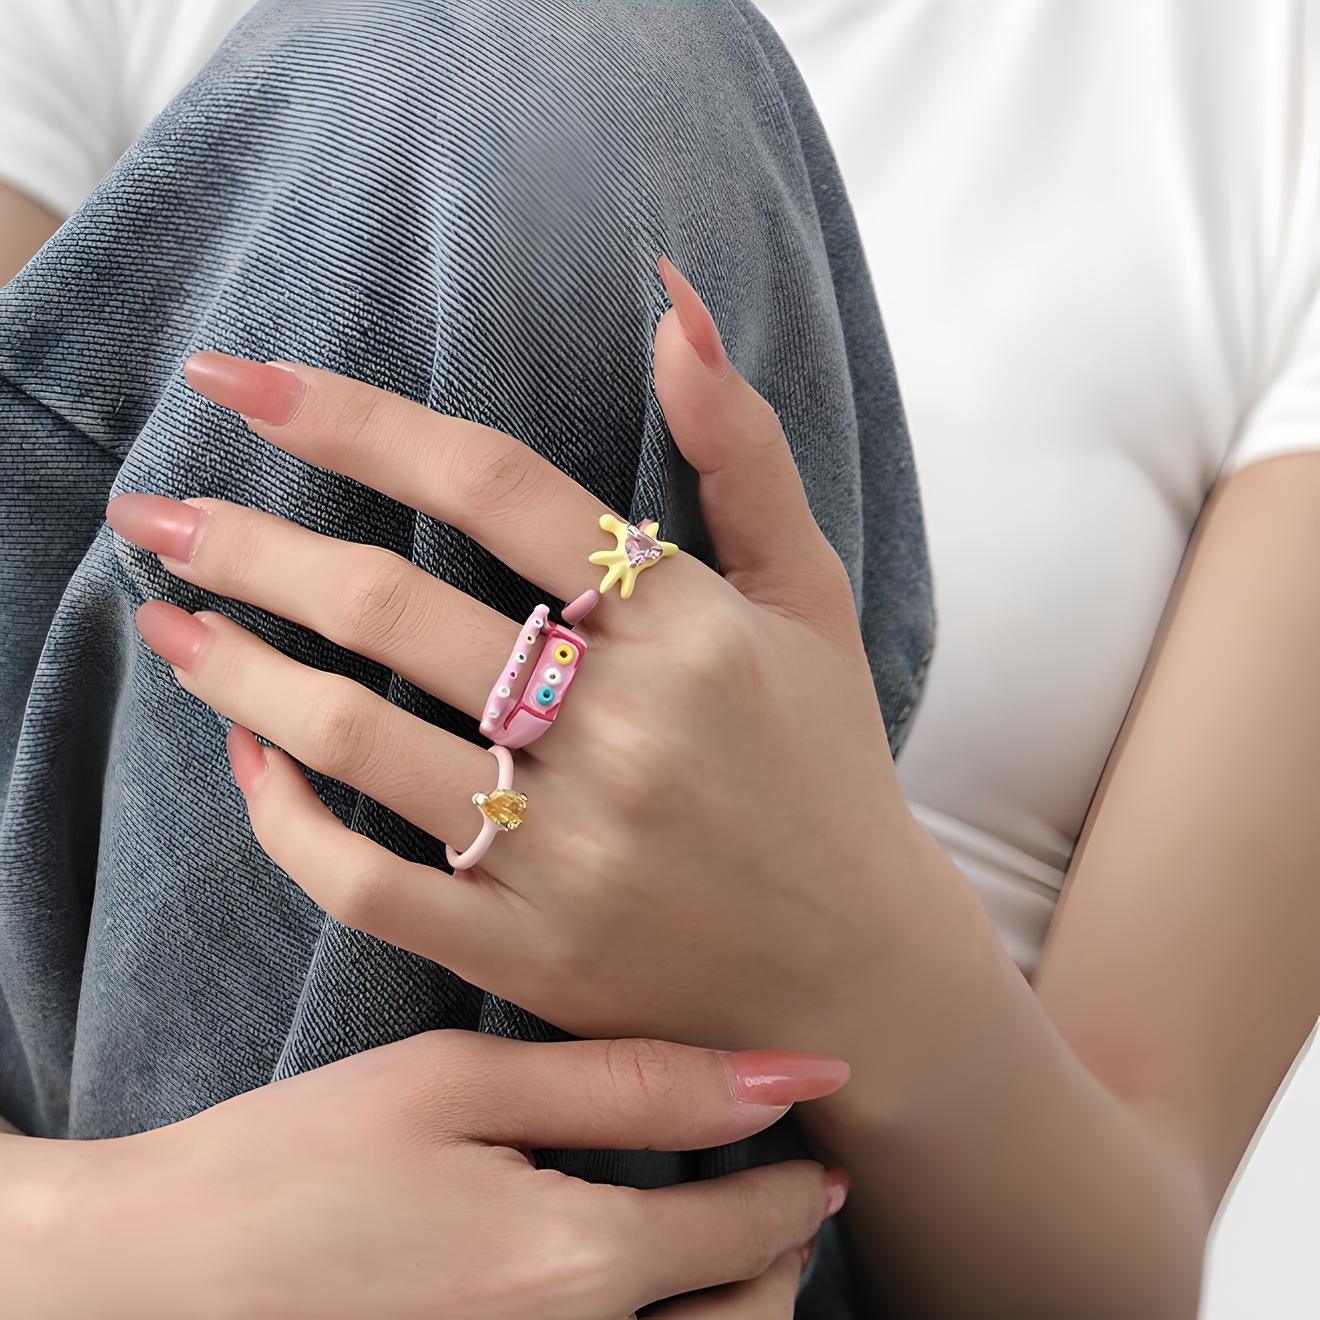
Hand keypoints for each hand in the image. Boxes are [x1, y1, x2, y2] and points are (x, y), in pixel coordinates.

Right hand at [5, 1033, 847, 1318]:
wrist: (157, 1278)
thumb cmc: (300, 1160)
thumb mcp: (460, 1088)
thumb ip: (628, 1085)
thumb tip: (777, 1074)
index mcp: (573, 1269)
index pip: (748, 1229)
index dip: (795, 1173)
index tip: (817, 1121)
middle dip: (786, 1252)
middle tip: (788, 1186)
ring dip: (742, 1306)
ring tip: (731, 1237)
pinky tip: (640, 1283)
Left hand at [107, 258, 922, 1049]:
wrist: (854, 969)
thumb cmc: (827, 766)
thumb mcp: (812, 597)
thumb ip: (745, 450)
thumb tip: (675, 304)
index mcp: (691, 629)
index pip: (494, 485)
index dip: (353, 420)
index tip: (237, 380)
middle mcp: (625, 733)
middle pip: (395, 608)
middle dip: (251, 545)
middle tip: (152, 512)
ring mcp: (569, 854)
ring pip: (357, 742)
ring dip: (240, 671)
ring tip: (169, 623)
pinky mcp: (530, 952)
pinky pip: (369, 886)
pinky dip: (285, 823)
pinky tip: (248, 762)